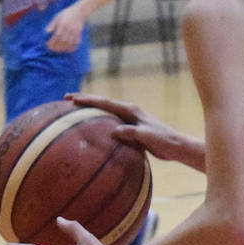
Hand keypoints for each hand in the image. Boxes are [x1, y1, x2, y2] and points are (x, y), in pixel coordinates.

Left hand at [44, 5, 85, 52]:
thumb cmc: (66, 14)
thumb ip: (52, 25)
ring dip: (64, 48)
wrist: (79, 11)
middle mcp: (69, 29)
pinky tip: (68, 50)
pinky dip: (72, 47)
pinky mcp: (79, 33)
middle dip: (57, 46)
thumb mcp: (57, 17)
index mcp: (62, 25)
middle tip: (52, 49)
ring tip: (59, 51)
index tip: (47, 45)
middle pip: (63, 41)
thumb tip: (47, 32)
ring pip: (69, 43)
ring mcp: (75, 32)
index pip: (56, 36)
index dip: (52, 41)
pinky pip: (76, 42)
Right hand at [67, 92, 192, 163]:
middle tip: (66, 98)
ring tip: (74, 110)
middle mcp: (130, 111)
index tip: (72, 98)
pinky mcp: (132, 128)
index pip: (105, 102)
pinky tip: (92, 128)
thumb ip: (132, 133)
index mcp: (131, 110)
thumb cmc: (163, 140)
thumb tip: (114, 131)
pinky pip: (111, 122)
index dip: (88, 100)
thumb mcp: (146, 136)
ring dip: (91, 109)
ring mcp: (130, 119)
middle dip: (85, 100)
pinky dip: (100, 121)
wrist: (176, 146)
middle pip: (103, 103)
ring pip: (106, 111)